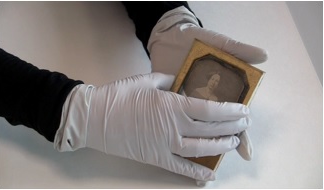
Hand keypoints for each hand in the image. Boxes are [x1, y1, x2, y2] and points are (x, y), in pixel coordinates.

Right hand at [55, 73, 250, 180]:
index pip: (209, 109)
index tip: (244, 111)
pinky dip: (196, 173)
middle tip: (245, 125)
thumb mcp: (146, 80)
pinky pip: (180, 167)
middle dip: (232, 127)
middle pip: (210, 129)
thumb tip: (181, 83)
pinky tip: (210, 176)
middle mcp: (173, 127)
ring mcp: (165, 145)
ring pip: (200, 149)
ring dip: (220, 147)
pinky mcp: (155, 158)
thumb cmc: (120, 96)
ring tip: (234, 143)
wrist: (94, 118)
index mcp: (172, 105)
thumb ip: (168, 80)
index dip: (230, 111)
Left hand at [147, 6, 267, 160]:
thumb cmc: (197, 39)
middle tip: (228, 149)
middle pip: (218, 124)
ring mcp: (189, 100)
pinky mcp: (172, 99)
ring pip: (199, 125)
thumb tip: (264, 56)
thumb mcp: (218, 44)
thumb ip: (238, 50)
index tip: (245, 149)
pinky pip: (178, 116)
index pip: (234, 114)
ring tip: (209, 157)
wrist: (169, 35)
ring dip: (205, 140)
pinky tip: (182, 145)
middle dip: (226, 139)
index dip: (241, 131)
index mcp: (221, 88)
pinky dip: (181, 128)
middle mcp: (206, 98)